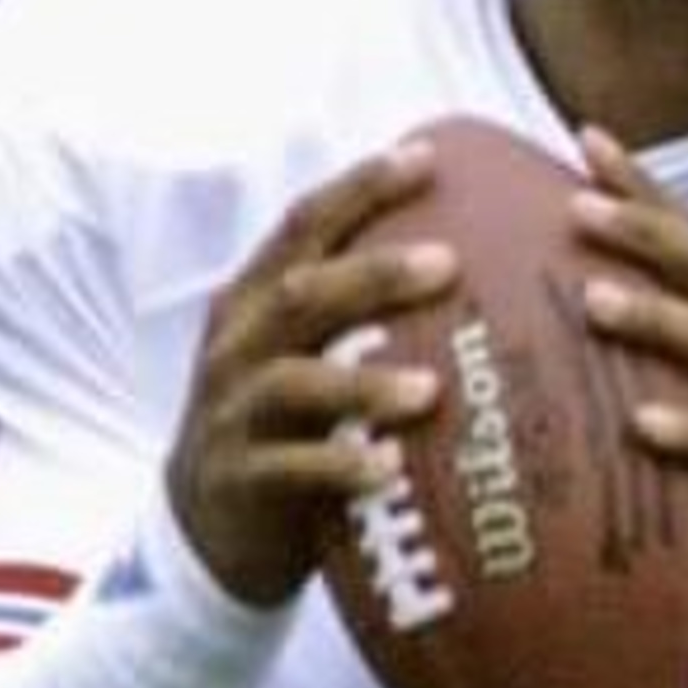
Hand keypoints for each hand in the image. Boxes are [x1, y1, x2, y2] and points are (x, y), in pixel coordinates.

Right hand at [166, 139, 456, 605]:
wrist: (207, 529)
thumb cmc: (288, 429)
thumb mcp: (310, 357)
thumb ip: (363, 314)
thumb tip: (480, 263)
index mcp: (257, 301)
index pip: (304, 226)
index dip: (359, 189)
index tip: (427, 158)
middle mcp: (238, 345)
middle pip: (302, 292)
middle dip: (372, 274)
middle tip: (449, 264)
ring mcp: (232, 411)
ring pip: (294, 383)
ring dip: (363, 383)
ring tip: (431, 390)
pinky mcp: (238, 478)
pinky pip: (289, 470)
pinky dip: (339, 466)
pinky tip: (389, 468)